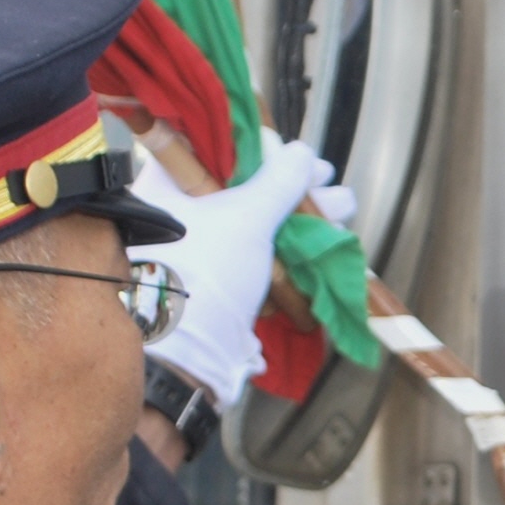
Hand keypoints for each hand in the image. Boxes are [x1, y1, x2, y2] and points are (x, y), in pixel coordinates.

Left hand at [127, 132, 337, 407]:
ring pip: (254, 226)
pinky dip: (288, 252)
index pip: (211, 150)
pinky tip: (324, 244)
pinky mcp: (217, 287)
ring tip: (340, 210)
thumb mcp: (246, 216)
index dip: (255, 148)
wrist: (187, 357)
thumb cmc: (203, 272)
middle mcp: (174, 218)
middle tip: (326, 182)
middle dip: (291, 187)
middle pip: (241, 188)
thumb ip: (278, 182)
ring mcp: (197, 255)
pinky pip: (256, 259)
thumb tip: (299, 153)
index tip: (292, 152)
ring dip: (299, 219)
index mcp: (164, 188)